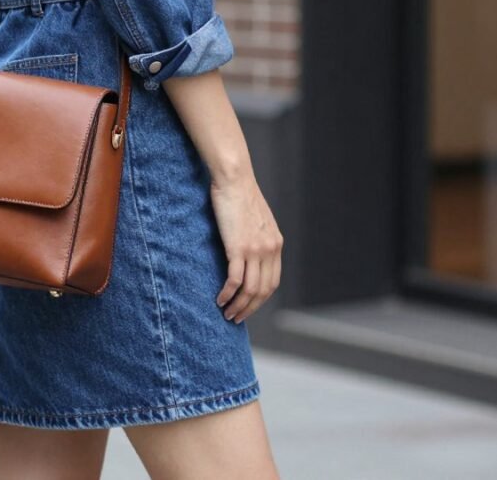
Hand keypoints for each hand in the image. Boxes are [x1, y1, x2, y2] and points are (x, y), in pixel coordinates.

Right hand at [211, 174, 282, 322]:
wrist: (234, 179)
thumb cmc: (239, 195)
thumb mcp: (256, 219)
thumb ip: (257, 236)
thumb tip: (247, 250)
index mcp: (276, 244)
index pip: (272, 282)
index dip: (260, 299)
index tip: (248, 307)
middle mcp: (269, 249)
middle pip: (263, 290)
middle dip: (250, 308)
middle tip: (236, 318)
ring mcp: (255, 249)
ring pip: (250, 289)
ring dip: (238, 305)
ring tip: (227, 313)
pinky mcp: (238, 247)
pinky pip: (235, 279)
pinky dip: (228, 293)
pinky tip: (220, 299)